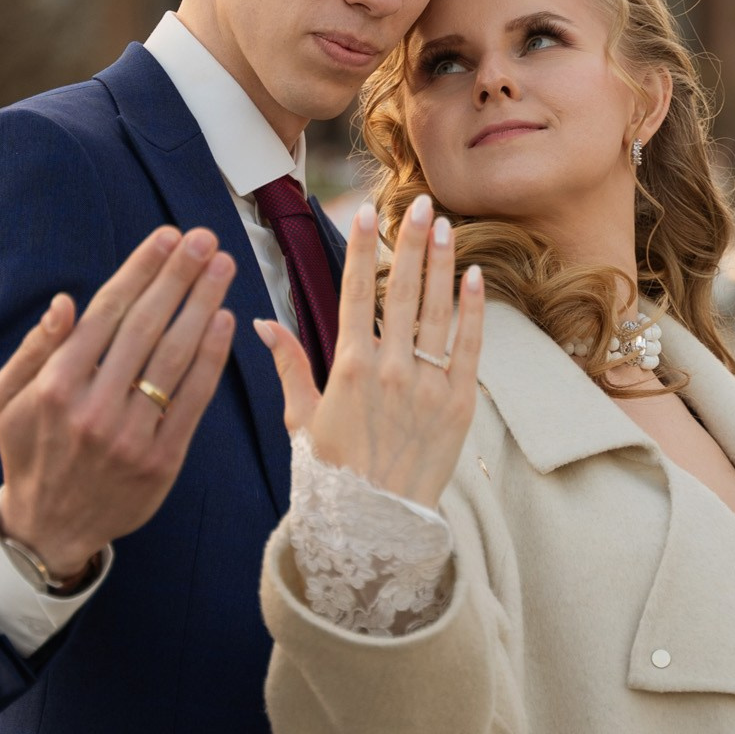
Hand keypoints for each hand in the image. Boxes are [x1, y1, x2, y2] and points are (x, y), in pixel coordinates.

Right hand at [0, 226, 237, 576]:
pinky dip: (212, 359)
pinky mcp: (161, 461)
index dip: (140, 271)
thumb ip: (33, 349)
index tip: (166, 237)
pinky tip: (226, 321)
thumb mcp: (5, 399)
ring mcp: (130, 437)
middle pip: (146, 327)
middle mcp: (93, 409)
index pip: (106, 313)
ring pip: (174, 358)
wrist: (50, 528)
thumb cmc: (29, 449)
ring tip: (222, 267)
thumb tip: (64, 302)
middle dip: (178, 277)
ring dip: (203, 306)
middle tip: (204, 238)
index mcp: (55, 387)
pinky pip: (193, 400)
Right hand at [258, 193, 483, 508]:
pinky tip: (472, 277)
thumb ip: (289, 365)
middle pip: (403, 291)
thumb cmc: (331, 474)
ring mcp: (428, 386)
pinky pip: (469, 348)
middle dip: (410, 243)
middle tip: (419, 205)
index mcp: (347, 369)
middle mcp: (390, 370)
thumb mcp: (301, 418)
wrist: (374, 528)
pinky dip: (473, 311)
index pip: (354, 293)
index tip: (364, 212)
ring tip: (444, 226)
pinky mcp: (459, 406)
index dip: (360, 249)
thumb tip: (261, 323)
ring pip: (438, 312)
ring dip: (441, 264)